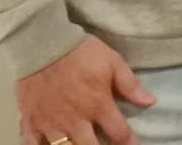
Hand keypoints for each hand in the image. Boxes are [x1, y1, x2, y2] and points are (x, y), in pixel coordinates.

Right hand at [16, 34, 154, 144]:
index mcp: (98, 105)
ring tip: (81, 144)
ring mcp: (51, 124)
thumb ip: (130, 85)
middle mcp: (75, 120)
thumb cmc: (82, 52)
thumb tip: (150, 102)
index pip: (119, 132)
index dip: (129, 142)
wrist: (45, 46)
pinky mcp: (31, 122)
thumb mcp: (113, 62)